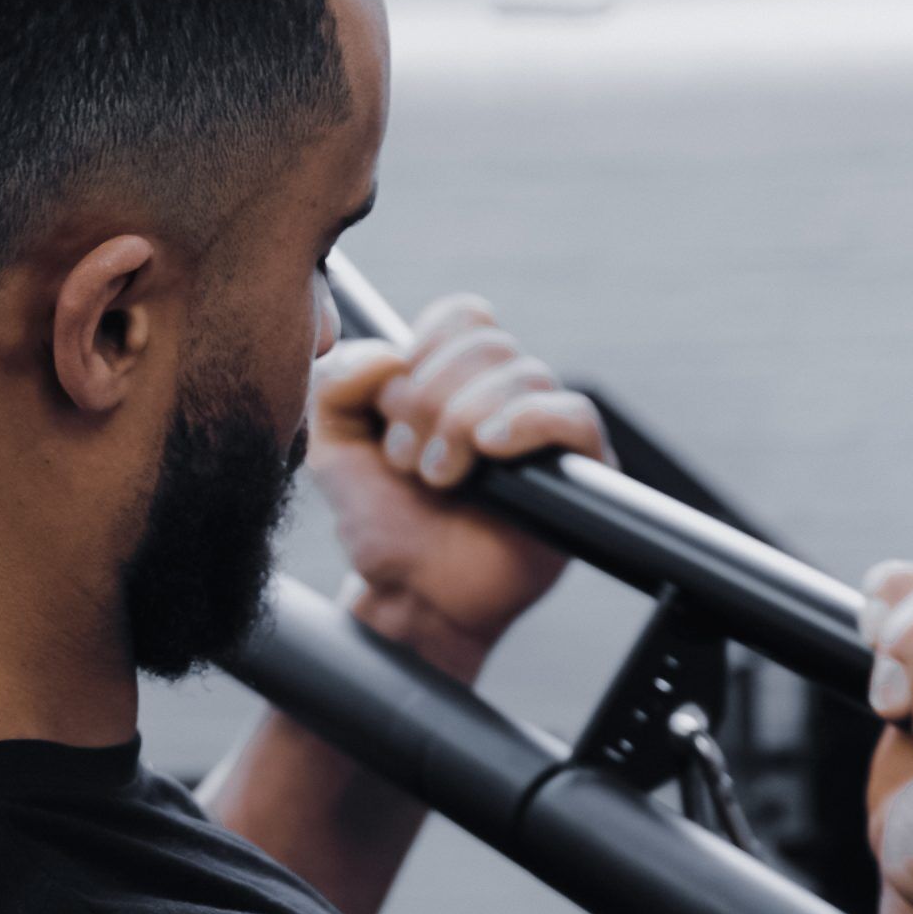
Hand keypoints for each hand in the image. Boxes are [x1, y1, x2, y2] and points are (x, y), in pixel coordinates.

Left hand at [307, 293, 615, 679]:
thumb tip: (388, 352)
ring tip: (440, 479)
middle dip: (432, 399)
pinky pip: (573, 415)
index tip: (392, 409)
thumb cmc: (384, 527)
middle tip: (408, 461)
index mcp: (459, 379)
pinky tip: (491, 450)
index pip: (464, 317)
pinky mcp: (580, 470)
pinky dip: (528, 422)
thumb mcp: (332, 446)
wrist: (415, 596)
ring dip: (464, 423)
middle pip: (488, 342)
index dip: (424, 350)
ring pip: (523, 374)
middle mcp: (507, 396)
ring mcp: (545, 432)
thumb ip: (336, 381)